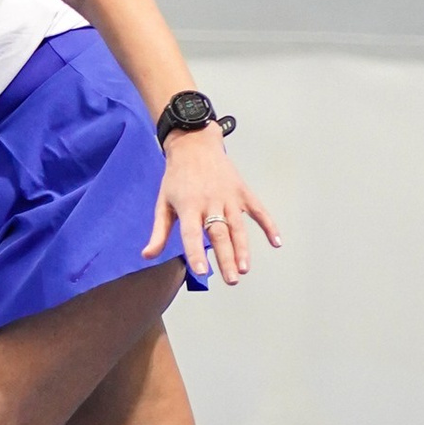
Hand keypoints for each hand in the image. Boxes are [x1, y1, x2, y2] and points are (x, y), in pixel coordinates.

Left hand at [144, 127, 280, 285]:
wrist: (194, 144)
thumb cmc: (176, 176)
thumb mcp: (163, 202)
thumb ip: (159, 232)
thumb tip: (147, 255)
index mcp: (188, 206)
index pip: (192, 234)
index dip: (196, 253)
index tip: (202, 272)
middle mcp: (210, 202)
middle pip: (219, 234)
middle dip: (226, 258)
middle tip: (232, 280)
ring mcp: (229, 196)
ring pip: (238, 226)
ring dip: (243, 248)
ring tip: (245, 268)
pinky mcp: (242, 191)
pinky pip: (258, 210)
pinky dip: (269, 225)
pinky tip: (276, 242)